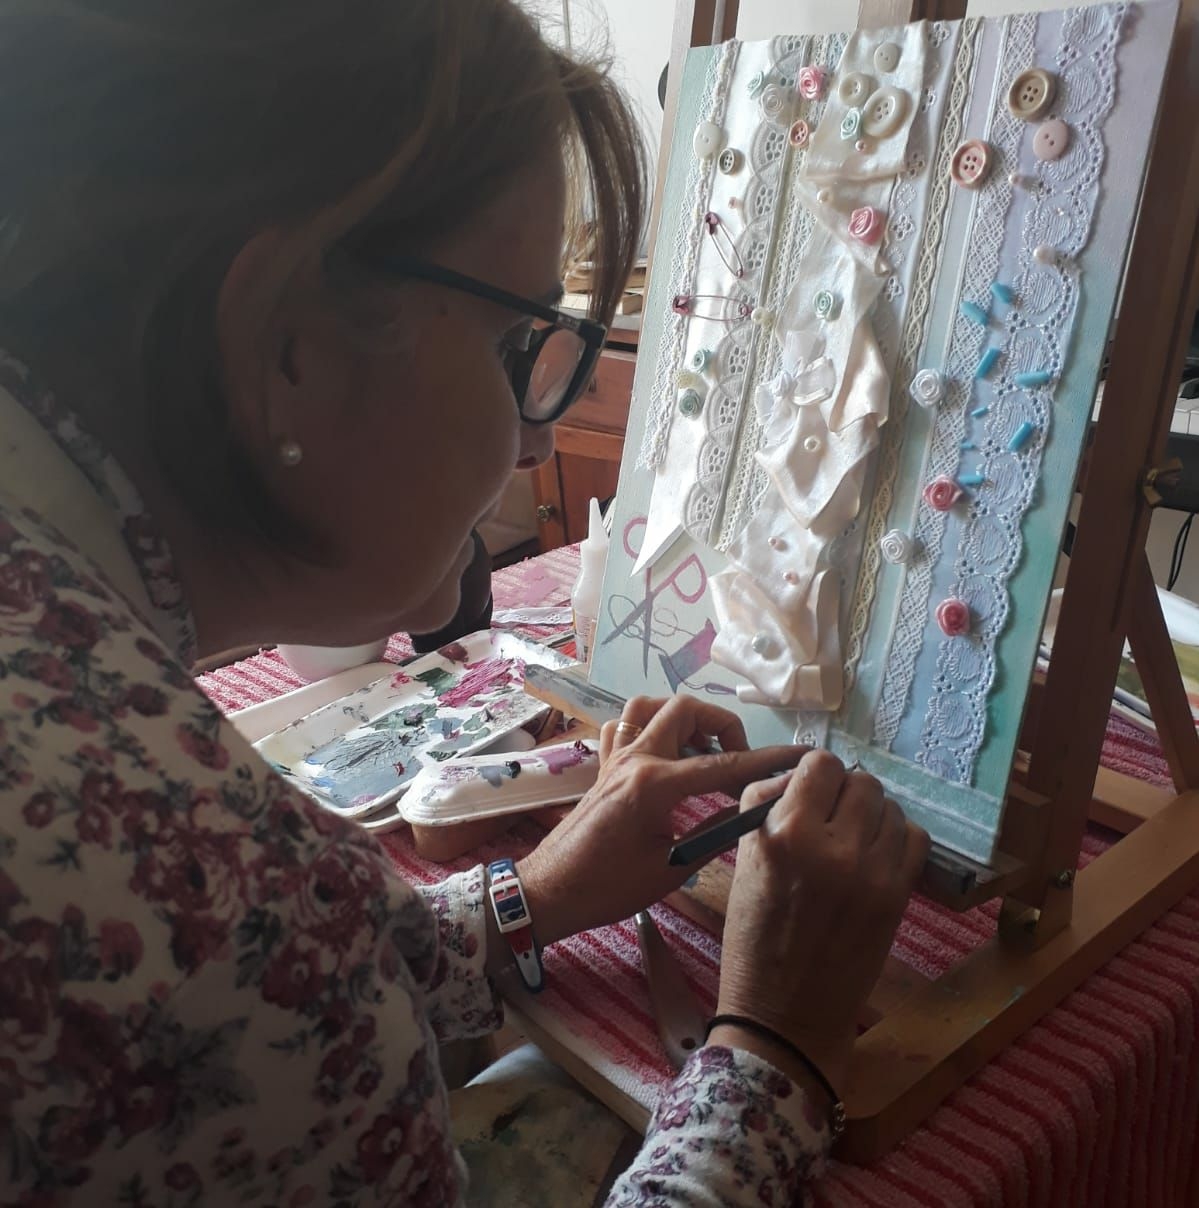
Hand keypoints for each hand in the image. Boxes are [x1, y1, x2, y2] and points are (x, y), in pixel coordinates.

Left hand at [516, 695, 803, 946]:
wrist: (550, 892)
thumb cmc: (609, 888)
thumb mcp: (670, 870)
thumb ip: (714, 835)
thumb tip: (749, 811)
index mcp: (655, 785)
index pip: (723, 765)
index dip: (765, 760)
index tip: (796, 757)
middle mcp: (635, 759)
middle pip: (685, 709)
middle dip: (722, 727)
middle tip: (736, 763)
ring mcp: (614, 758)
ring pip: (650, 705)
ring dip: (682, 718)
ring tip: (701, 750)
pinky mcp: (602, 767)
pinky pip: (623, 725)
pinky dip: (647, 727)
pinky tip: (662, 754)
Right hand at [713, 751, 928, 1089]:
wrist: (785, 1012)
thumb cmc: (752, 936)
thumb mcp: (744, 860)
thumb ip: (770, 808)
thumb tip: (803, 775)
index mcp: (784, 833)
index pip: (818, 764)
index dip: (814, 774)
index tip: (810, 792)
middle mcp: (832, 845)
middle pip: (860, 780)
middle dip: (845, 792)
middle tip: (832, 817)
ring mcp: (870, 871)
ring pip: (889, 806)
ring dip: (872, 815)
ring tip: (854, 839)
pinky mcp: (896, 896)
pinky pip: (913, 838)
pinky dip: (897, 838)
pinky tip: (876, 856)